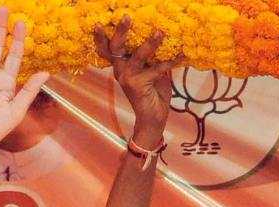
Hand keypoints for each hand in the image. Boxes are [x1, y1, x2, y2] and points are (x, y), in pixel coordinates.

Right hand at [95, 18, 172, 148]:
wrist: (153, 118)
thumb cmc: (153, 93)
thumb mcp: (152, 70)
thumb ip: (152, 56)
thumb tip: (162, 34)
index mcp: (120, 65)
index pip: (107, 48)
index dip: (101, 36)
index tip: (98, 22)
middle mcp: (120, 70)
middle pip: (116, 47)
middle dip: (121, 31)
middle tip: (127, 17)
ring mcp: (127, 78)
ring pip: (138, 56)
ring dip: (150, 43)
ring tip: (160, 32)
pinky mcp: (138, 85)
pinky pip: (156, 69)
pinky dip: (169, 61)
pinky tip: (180, 56)